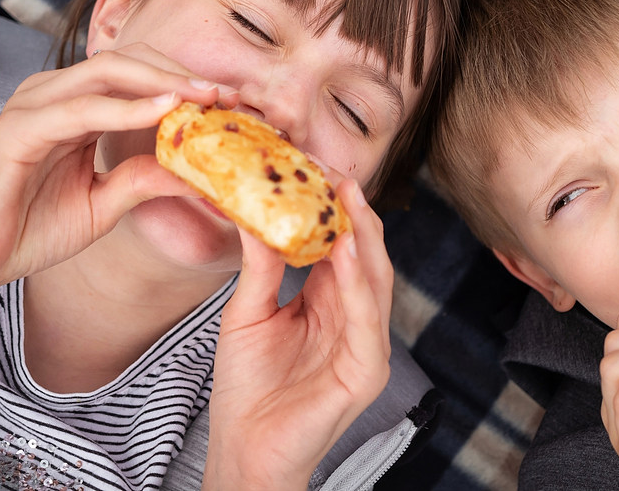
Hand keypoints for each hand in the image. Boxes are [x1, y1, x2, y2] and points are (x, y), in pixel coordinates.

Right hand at [0, 44, 232, 331]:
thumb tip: (197, 173)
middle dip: (182, 75)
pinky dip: (126, 108)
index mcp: (76, 106)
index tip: (229, 102)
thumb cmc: (30, 228)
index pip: (137, 75)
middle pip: (129, 61)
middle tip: (226, 95)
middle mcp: (54, 95)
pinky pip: (82, 109)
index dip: (184, 82)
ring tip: (204, 99)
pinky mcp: (19, 128)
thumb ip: (144, 179)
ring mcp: (34, 105)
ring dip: (162, 83)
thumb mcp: (105, 203)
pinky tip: (163, 113)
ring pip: (109, 73)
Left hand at [204, 179, 391, 490]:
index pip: (342, 247)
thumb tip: (253, 211)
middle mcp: (354, 320)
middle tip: (337, 173)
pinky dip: (359, 283)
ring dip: (363, 238)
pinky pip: (367, 320)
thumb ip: (260, 267)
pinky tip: (347, 251)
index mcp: (330, 304)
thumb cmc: (247, 388)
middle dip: (354, 214)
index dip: (333, 209)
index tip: (316, 170)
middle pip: (366, 257)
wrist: (242, 449)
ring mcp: (365, 346)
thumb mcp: (248, 313)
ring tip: (347, 199)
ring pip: (375, 281)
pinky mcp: (366, 371)